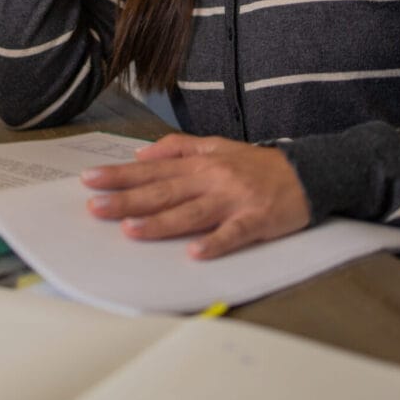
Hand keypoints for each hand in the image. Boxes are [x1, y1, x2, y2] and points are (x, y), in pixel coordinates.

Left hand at [81, 134, 310, 258]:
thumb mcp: (218, 146)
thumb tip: (142, 153)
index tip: (90, 180)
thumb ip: (179, 147)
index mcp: (200, 163)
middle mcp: (212, 179)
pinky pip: (232, 235)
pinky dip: (214, 244)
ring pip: (190, 213)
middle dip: (127, 200)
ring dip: (160, 223)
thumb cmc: (258, 165)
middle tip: (95, 208)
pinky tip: (194, 253)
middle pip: (163, 191)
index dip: (120, 175)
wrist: (309, 173)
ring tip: (130, 231)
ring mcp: (233, 201)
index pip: (152, 169)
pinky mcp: (256, 221)